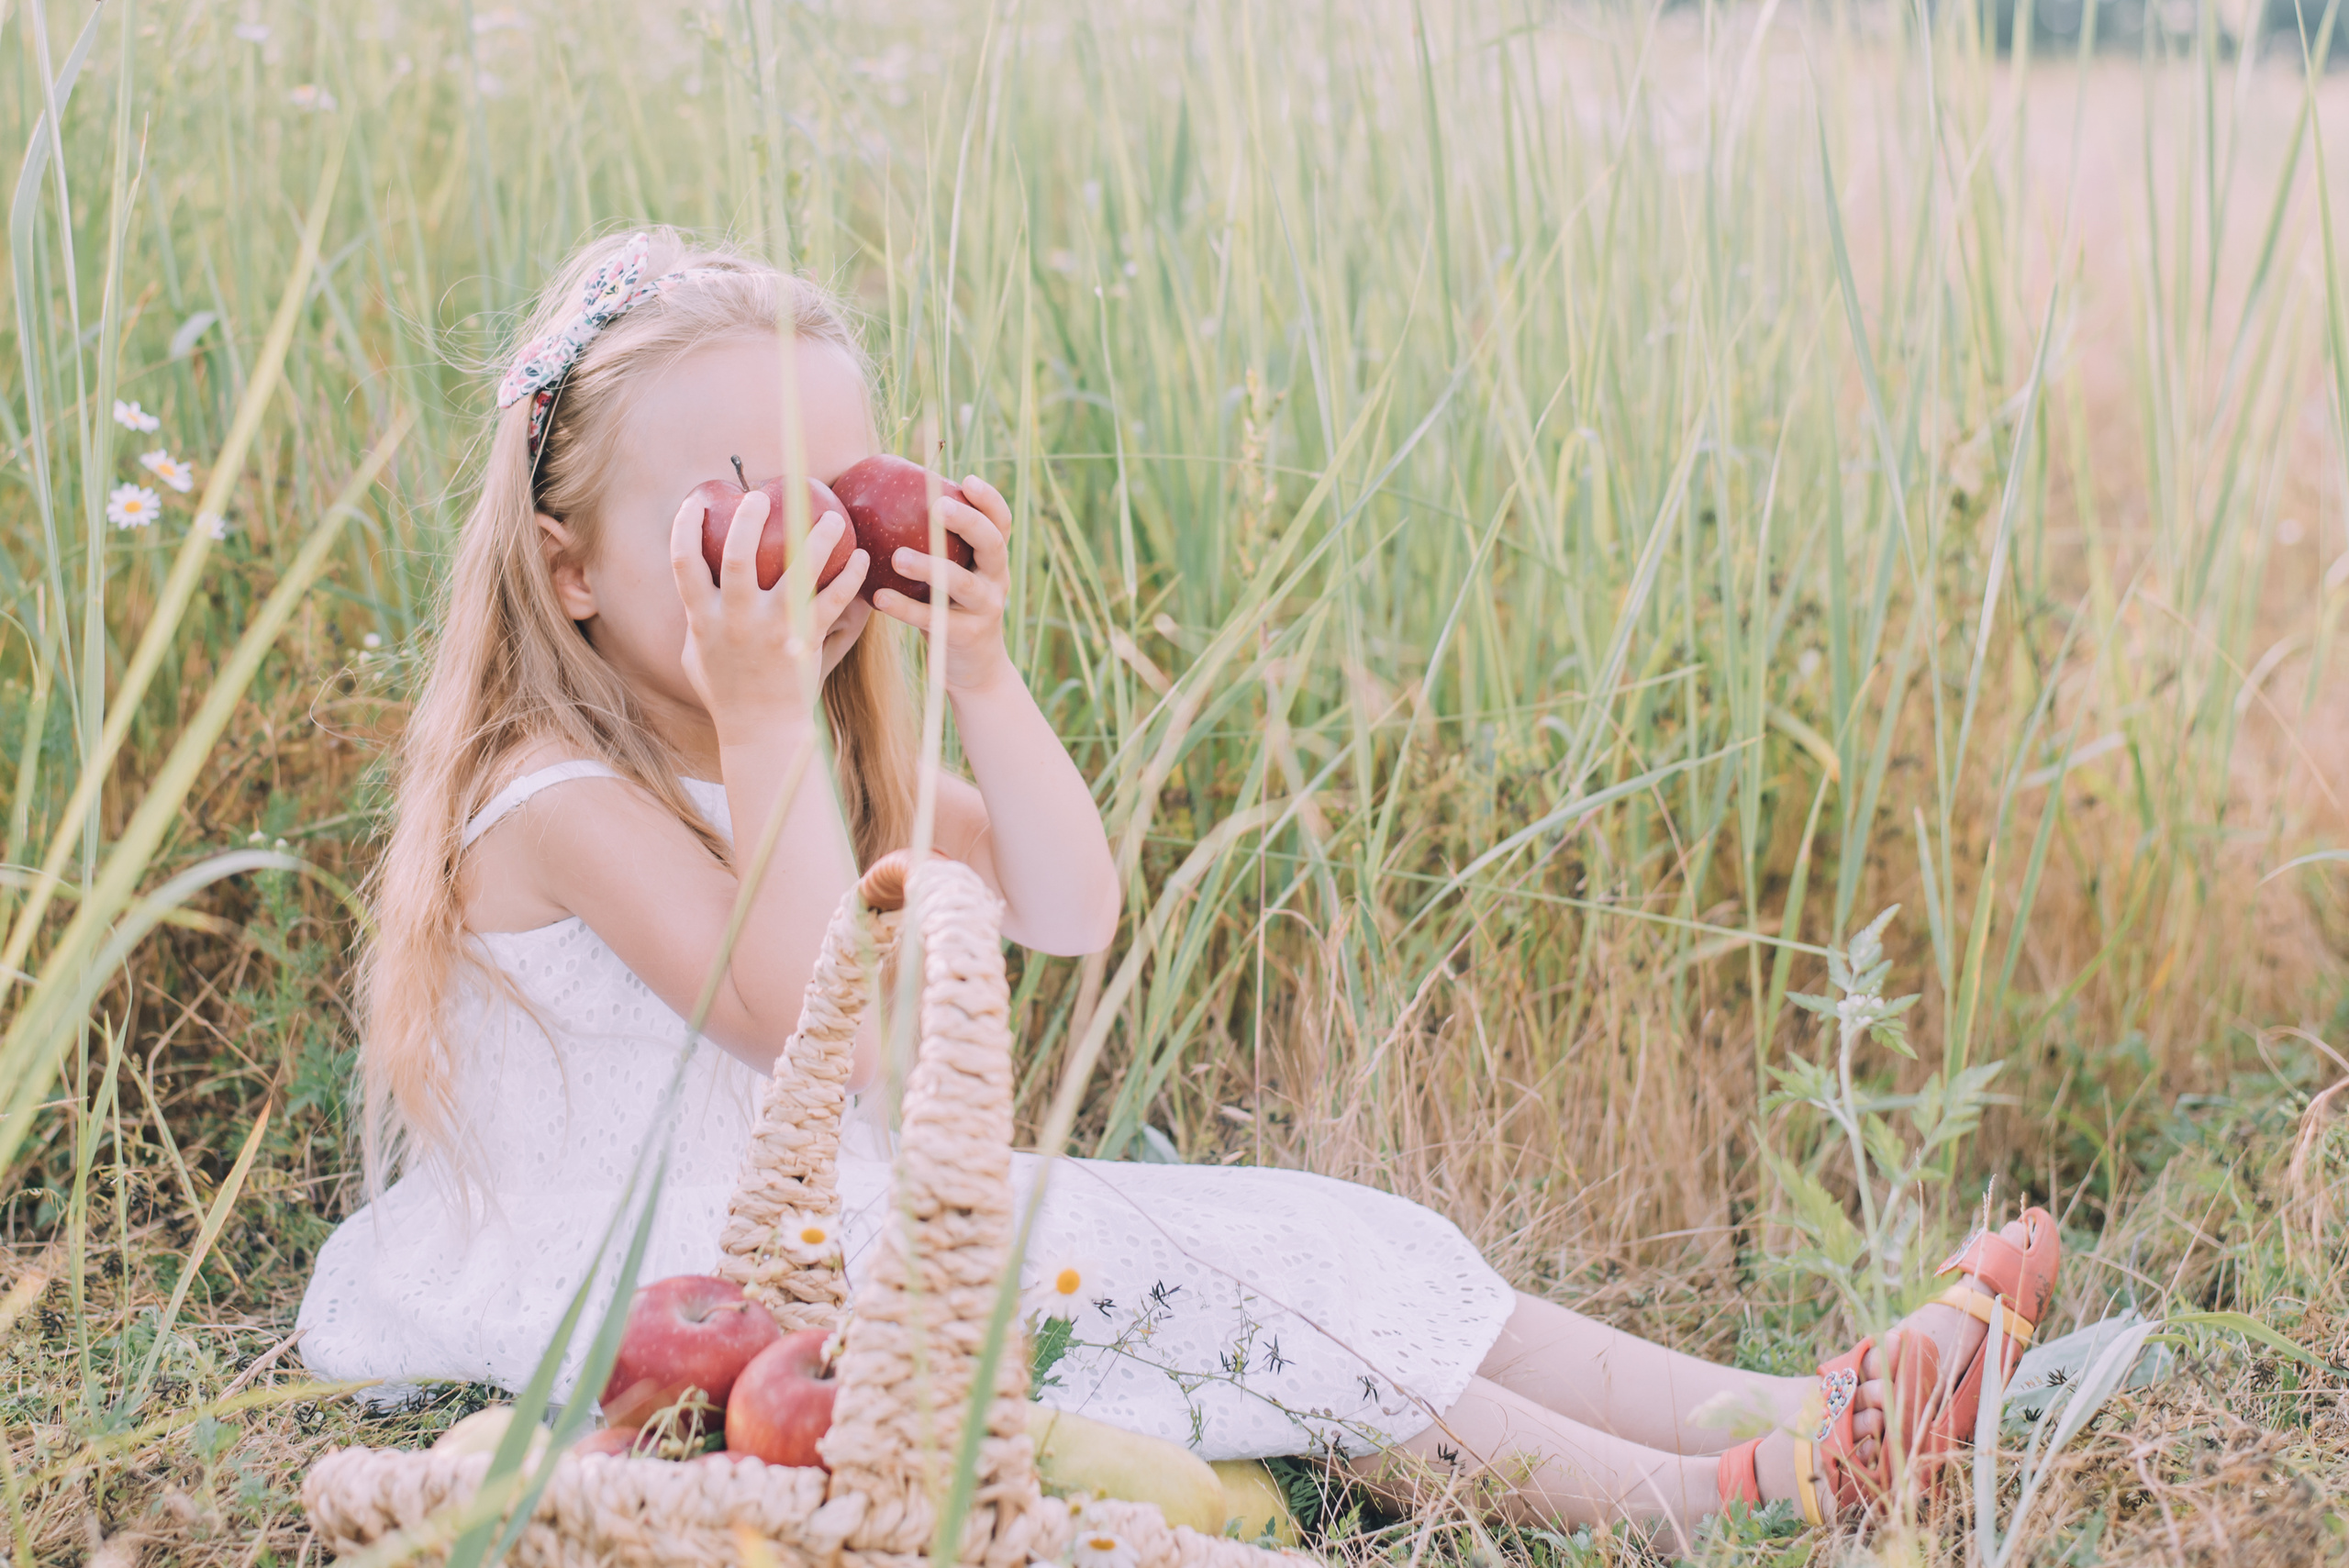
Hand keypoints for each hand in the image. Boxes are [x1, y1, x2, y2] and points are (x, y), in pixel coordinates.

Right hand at [668, 487, 868, 735]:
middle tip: (762, 496)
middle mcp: (735, 620)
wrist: (761, 733)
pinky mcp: (806, 642)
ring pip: (796, 572)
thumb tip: (696, 585)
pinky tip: (861, 559)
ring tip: (834, 517)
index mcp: (703, 620)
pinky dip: (850, 577)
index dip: (686, 525)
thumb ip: (695, 620)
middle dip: (748, 518)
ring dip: (817, 538)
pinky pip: (834, 601)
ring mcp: (772, 631)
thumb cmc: (727, 693)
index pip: (683, 561)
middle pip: (737, 554)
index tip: (698, 500)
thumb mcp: (696, 657)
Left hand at [868, 473, 1012, 693]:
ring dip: (930, 568)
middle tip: (938, 507)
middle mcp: (996, 580)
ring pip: (961, 583)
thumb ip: (935, 547)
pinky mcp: (965, 636)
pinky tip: (878, 597)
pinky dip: (905, 608)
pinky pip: (933, 618)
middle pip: (992, 544)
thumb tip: (882, 501)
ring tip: (898, 557)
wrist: (975, 670)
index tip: (968, 479)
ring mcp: (985, 609)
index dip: (989, 500)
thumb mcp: (954, 576)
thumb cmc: (951, 609)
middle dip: (969, 522)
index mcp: (993, 560)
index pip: (1001, 523)